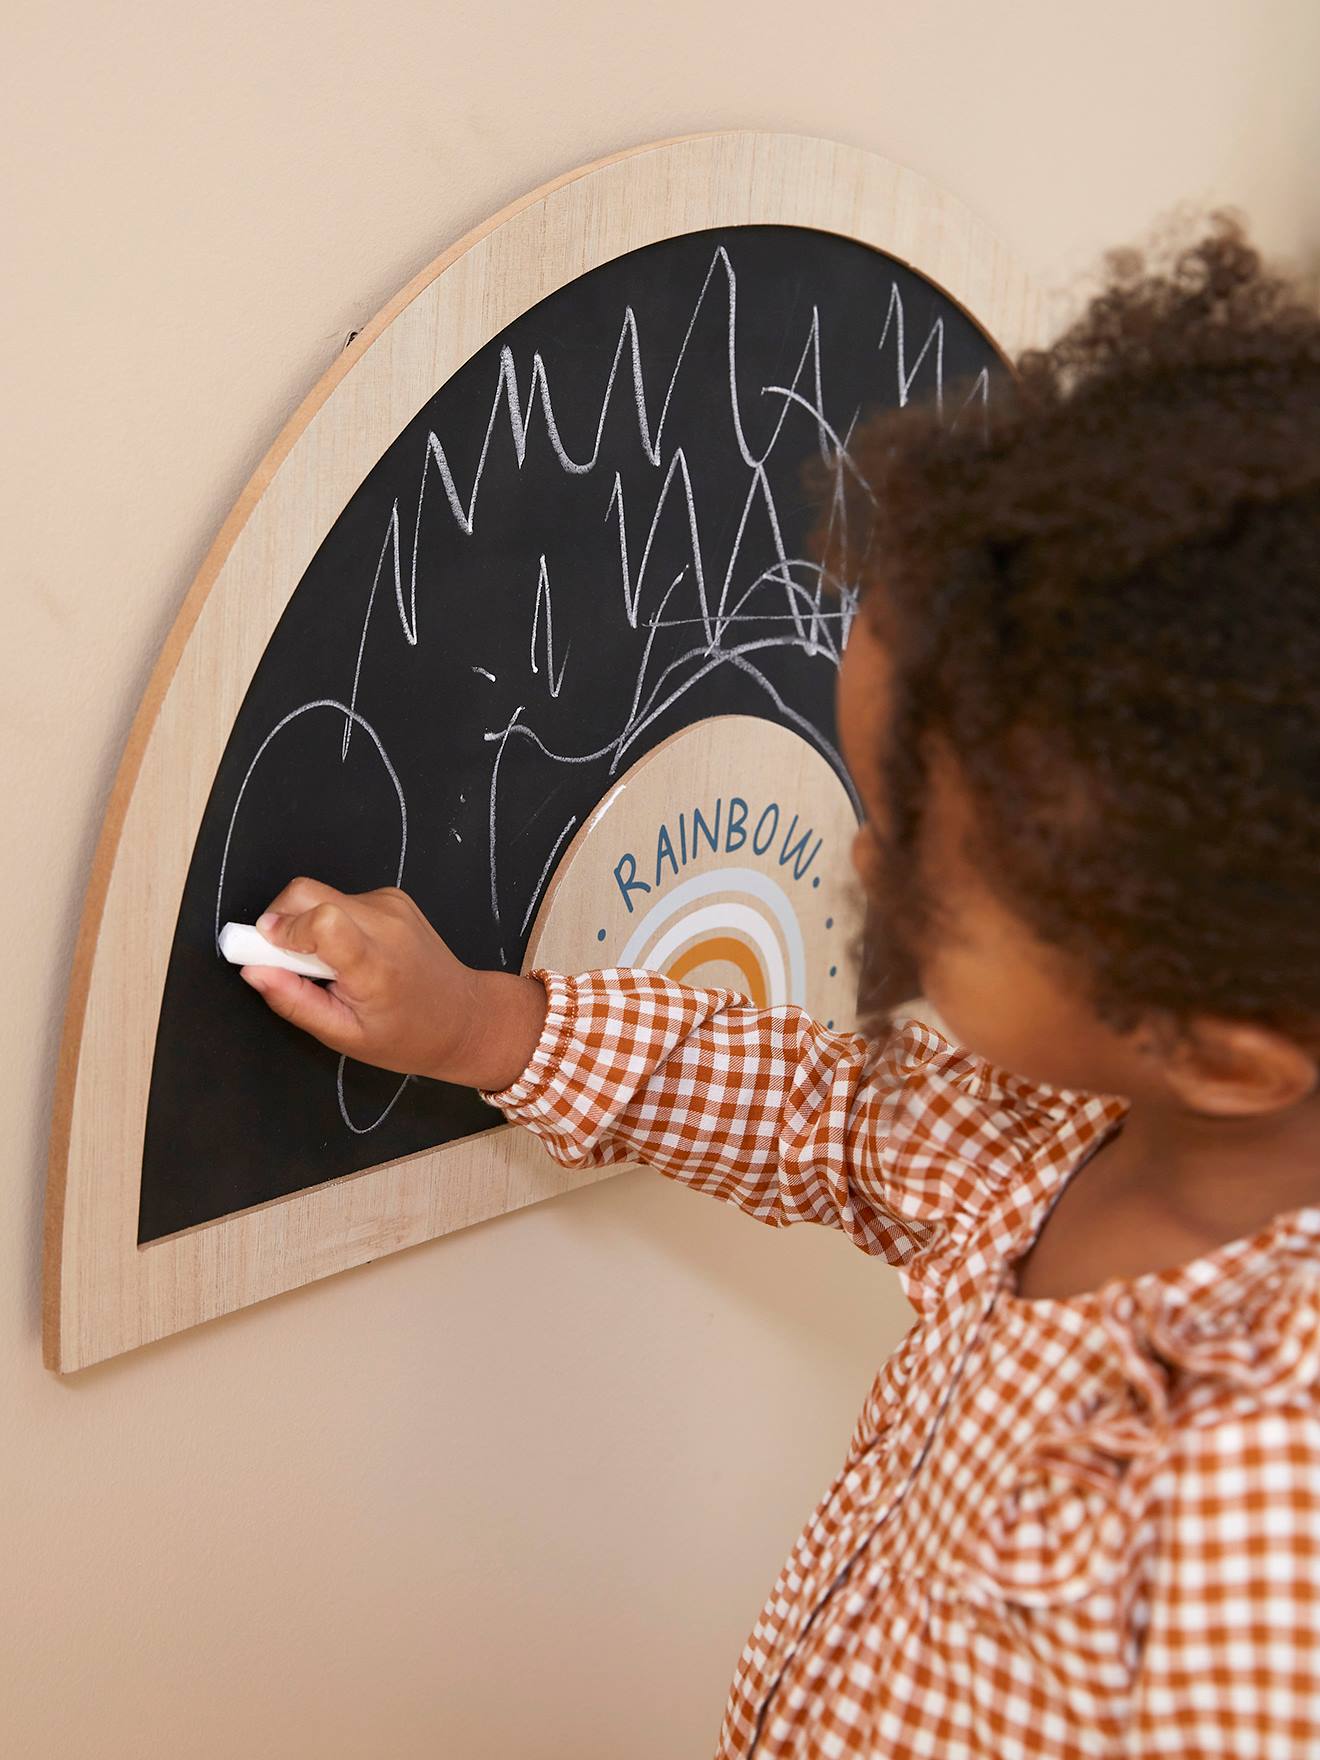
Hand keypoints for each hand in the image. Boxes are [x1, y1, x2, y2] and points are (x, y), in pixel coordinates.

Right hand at [239, 878, 547, 1090]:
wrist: (463, 1016)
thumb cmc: (406, 1036)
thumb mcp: (344, 1035)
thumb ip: (295, 1001)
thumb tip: (252, 971)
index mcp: (375, 964)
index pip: (322, 919)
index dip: (284, 928)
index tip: (267, 949)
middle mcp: (386, 924)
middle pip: (308, 892)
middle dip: (280, 919)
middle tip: (284, 958)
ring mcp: (392, 905)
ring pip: (321, 894)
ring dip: (308, 923)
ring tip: (329, 965)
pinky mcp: (393, 897)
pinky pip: (342, 898)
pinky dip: (331, 921)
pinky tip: (350, 952)